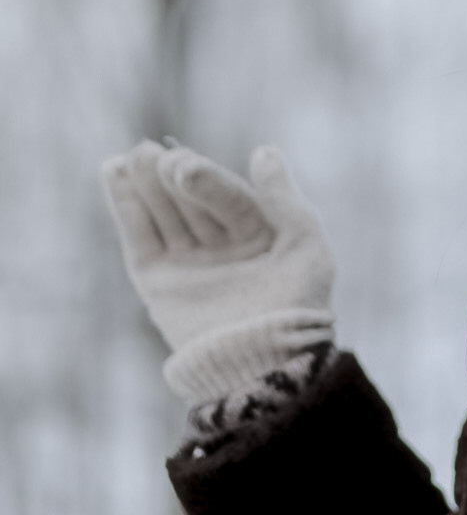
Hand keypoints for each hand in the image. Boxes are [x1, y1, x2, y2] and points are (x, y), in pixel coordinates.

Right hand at [102, 140, 335, 400]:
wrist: (262, 364)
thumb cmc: (295, 306)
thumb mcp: (305, 245)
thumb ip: (283, 198)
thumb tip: (264, 151)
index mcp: (259, 233)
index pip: (229, 196)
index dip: (207, 179)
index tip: (183, 163)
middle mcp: (222, 244)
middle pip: (193, 200)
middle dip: (172, 176)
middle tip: (151, 153)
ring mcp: (189, 261)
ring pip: (164, 213)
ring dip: (145, 183)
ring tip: (132, 155)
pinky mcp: (157, 281)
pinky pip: (139, 237)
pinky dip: (126, 206)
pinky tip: (113, 171)